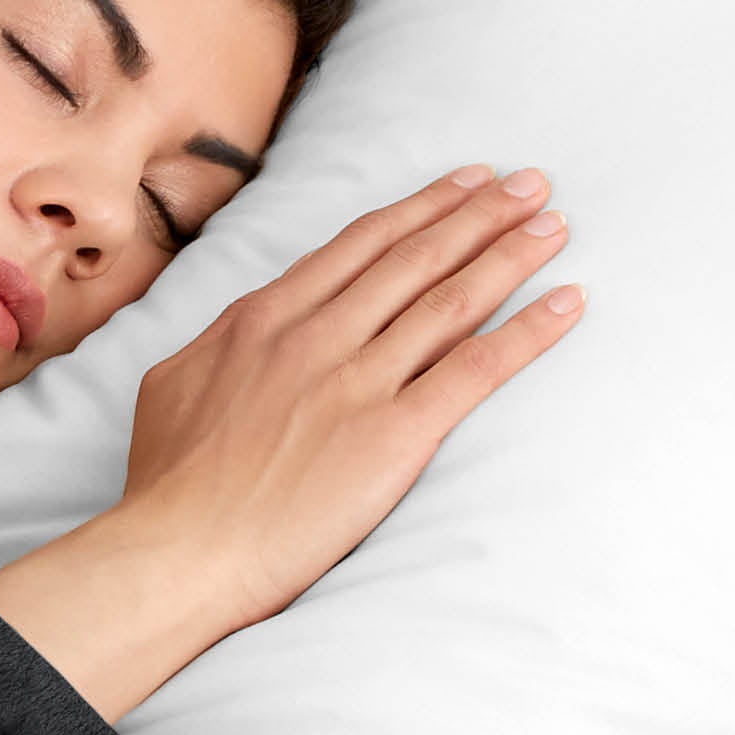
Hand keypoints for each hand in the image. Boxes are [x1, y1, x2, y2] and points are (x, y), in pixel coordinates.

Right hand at [118, 163, 581, 637]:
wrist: (179, 550)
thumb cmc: (167, 484)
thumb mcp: (172, 386)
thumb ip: (217, 346)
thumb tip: (241, 327)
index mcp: (261, 320)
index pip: (358, 246)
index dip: (419, 210)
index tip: (463, 184)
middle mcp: (315, 337)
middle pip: (414, 259)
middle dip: (480, 214)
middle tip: (531, 184)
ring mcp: (357, 383)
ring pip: (449, 301)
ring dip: (509, 255)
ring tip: (553, 225)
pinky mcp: (394, 435)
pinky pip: (475, 370)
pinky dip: (528, 332)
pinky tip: (567, 302)